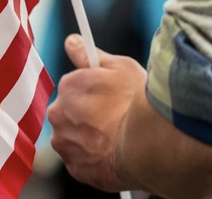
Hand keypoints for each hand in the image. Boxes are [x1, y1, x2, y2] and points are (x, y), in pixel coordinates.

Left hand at [48, 34, 145, 191]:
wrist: (152, 146)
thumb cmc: (138, 104)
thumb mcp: (120, 67)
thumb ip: (88, 54)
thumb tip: (71, 41)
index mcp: (68, 87)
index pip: (75, 88)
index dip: (94, 94)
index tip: (108, 99)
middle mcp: (59, 114)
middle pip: (71, 113)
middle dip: (87, 116)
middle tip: (115, 120)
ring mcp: (65, 144)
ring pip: (74, 138)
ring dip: (89, 139)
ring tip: (116, 140)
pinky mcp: (77, 170)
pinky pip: (82, 162)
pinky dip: (94, 161)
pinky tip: (114, 155)